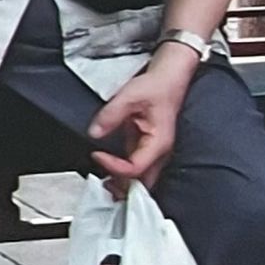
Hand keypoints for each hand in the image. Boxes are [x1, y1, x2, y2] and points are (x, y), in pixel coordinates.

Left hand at [87, 43, 198, 194]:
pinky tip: (110, 170)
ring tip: (103, 183)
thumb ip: (110, 115)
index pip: (135, 168)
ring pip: (141, 178)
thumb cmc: (157, 86)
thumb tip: (95, 132)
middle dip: (122, 187)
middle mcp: (159, 151)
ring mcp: (154, 150)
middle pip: (142, 183)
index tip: (97, 154)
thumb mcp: (129, 96)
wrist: (169, 77)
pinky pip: (137, 167)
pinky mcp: (148, 146)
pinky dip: (124, 173)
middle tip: (101, 184)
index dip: (114, 166)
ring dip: (123, 183)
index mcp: (158, 142)